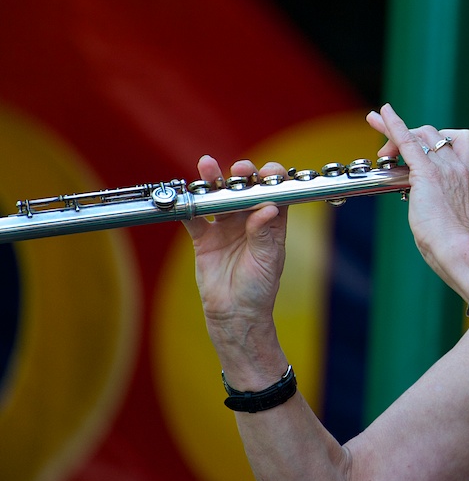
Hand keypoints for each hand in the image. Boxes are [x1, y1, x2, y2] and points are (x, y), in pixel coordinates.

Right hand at [183, 156, 289, 364]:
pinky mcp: (204, 239)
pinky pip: (194, 219)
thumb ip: (264, 233)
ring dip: (212, 182)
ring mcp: (225, 228)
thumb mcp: (267, 260)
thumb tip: (268, 208)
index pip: (273, 193)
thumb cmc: (259, 288)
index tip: (269, 172)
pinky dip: (187, 207)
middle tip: (240, 168)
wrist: (235, 314)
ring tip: (207, 167)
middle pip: (244, 190)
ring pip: (218, 198)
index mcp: (271, 223)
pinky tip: (183, 196)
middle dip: (242, 175)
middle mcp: (248, 220)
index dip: (272, 179)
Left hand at [366, 104, 468, 278]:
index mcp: (467, 174)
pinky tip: (381, 114)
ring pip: (419, 135)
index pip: (462, 138)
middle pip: (434, 134)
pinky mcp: (426, 173)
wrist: (454, 247)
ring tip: (382, 149)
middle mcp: (458, 166)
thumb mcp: (450, 212)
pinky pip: (408, 140)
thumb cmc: (451, 240)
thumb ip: (440, 197)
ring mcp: (444, 167)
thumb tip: (425, 200)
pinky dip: (393, 125)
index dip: (442, 136)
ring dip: (396, 135)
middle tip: (390, 155)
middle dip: (411, 137)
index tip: (426, 145)